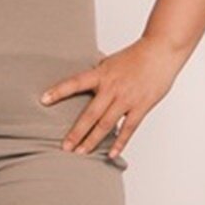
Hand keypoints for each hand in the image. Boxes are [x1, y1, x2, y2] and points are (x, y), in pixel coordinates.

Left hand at [39, 37, 182, 159]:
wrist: (161, 51)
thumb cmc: (137, 55)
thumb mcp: (111, 61)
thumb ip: (98, 74)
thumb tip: (82, 79)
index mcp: (102, 74)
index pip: (75, 83)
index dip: (59, 91)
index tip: (43, 100)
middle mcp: (112, 88)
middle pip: (90, 114)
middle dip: (76, 132)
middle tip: (64, 147)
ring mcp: (127, 99)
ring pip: (106, 124)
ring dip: (92, 141)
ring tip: (81, 152)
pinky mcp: (141, 106)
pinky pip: (128, 128)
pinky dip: (119, 142)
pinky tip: (111, 153)